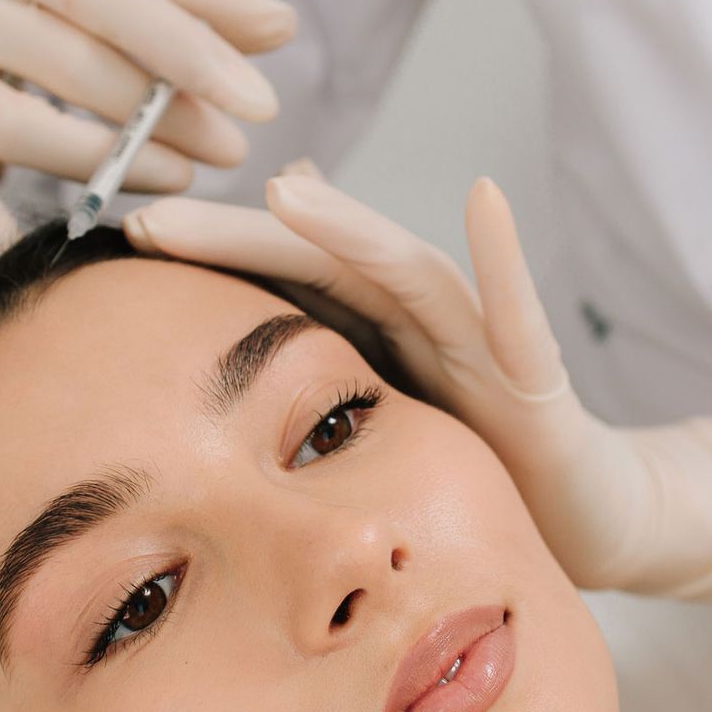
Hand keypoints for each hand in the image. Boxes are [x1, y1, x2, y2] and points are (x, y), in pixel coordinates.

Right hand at [0, 0, 295, 252]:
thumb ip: (187, 9)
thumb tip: (284, 27)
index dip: (187, 51)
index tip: (258, 104)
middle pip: (71, 66)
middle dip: (162, 115)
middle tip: (231, 151)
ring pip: (20, 131)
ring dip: (109, 165)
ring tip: (180, 179)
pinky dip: (8, 227)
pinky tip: (69, 248)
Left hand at [125, 174, 711, 600]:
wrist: (585, 523)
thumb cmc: (472, 477)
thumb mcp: (371, 446)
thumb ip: (313, 397)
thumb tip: (224, 380)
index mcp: (374, 346)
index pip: (282, 284)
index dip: (211, 257)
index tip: (126, 238)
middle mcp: (422, 330)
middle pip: (324, 263)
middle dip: (240, 234)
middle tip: (154, 215)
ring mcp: (482, 348)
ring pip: (408, 275)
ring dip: (351, 229)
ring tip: (290, 188)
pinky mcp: (540, 386)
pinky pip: (520, 318)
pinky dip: (505, 261)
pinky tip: (485, 202)